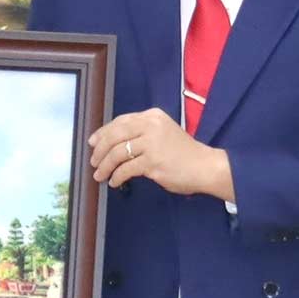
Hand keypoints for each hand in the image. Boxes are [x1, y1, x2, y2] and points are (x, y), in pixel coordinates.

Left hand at [89, 107, 233, 199]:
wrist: (205, 166)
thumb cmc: (184, 153)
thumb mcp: (162, 133)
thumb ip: (141, 133)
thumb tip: (111, 143)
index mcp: (153, 116)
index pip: (120, 121)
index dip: (103, 132)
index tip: (93, 143)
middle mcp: (151, 126)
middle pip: (114, 135)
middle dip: (100, 150)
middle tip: (94, 161)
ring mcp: (152, 143)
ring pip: (117, 153)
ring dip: (105, 166)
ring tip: (100, 175)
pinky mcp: (152, 162)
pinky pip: (126, 169)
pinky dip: (117, 176)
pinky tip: (115, 182)